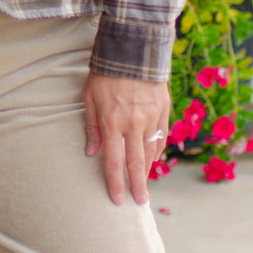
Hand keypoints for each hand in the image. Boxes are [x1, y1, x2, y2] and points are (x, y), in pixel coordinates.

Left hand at [82, 73, 168, 206]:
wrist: (132, 49)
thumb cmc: (104, 73)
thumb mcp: (89, 98)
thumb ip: (91, 127)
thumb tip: (92, 153)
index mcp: (112, 122)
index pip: (114, 162)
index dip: (115, 184)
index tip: (117, 200)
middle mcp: (133, 123)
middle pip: (137, 163)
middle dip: (137, 186)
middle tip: (140, 203)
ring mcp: (151, 117)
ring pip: (151, 151)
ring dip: (147, 169)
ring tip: (144, 183)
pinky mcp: (163, 110)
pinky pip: (161, 137)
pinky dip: (157, 150)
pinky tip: (152, 159)